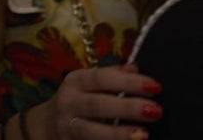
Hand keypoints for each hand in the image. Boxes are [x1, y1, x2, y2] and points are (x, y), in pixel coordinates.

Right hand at [43, 63, 160, 138]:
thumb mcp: (88, 84)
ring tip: (144, 134)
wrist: (46, 126)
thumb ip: (111, 76)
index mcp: (75, 82)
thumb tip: (134, 68)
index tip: (155, 87)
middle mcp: (69, 102)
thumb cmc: (78, 101)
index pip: (101, 78)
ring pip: (91, 131)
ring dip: (118, 133)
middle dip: (127, 107)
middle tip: (156, 110)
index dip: (128, 82)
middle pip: (97, 104)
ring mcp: (68, 126)